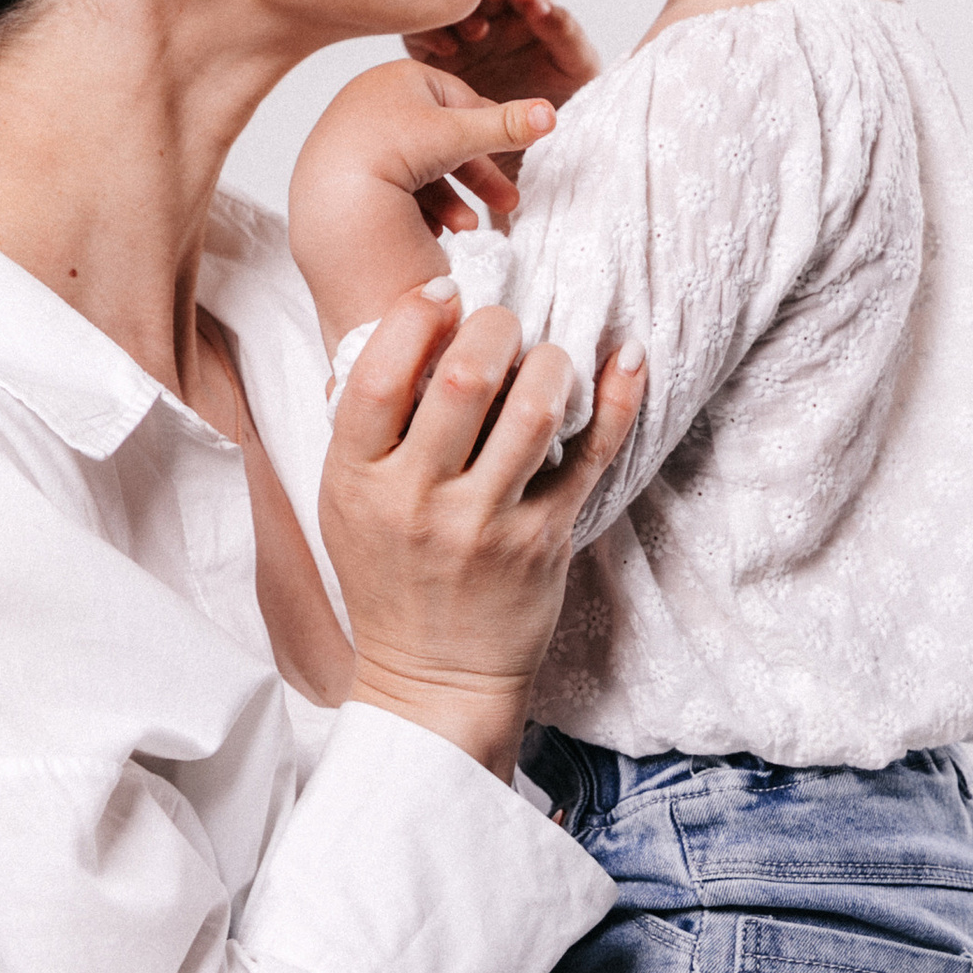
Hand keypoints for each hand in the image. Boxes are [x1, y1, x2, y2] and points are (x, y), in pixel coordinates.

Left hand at [290, 66, 556, 353]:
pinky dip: (415, 207)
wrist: (325, 196)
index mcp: (400, 74)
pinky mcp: (338, 168)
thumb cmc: (389, 153)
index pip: (463, 101)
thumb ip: (506, 126)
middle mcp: (371, 96)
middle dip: (476, 176)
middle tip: (507, 206)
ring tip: (468, 229)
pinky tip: (432, 232)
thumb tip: (553, 113)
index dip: (493, 135)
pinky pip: (389, 185)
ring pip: (418, 166)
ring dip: (450, 199)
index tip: (515, 165)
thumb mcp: (457, 137)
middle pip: (441, 138)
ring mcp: (352, 133)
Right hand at [320, 284, 646, 778]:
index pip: (378, 377)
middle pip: (463, 381)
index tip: (443, 292)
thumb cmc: (390, 578)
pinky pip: (591, 456)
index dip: (415, 318)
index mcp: (357, 482)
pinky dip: (617, 399)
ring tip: (550, 356)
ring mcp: (484, 524)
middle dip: (494, 327)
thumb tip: (408, 327)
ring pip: (533, 410)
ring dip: (551, 361)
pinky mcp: (543, 541)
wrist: (431, 680)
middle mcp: (418, 501)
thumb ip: (365, 427)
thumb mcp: (345, 504)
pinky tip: (628, 358)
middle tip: (504, 321)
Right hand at [403, 0, 599, 114]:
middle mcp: (495, 22)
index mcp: (531, 19)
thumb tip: (551, 8)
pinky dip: (431, 34)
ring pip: (452, 6)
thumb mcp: (575, 73)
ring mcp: (459, 38)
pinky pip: (421, 35)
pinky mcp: (429, 59)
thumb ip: (568, 37)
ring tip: (476, 33)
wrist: (518, 171)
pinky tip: (447, 51)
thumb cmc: (557, 119)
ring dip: (462, 9)